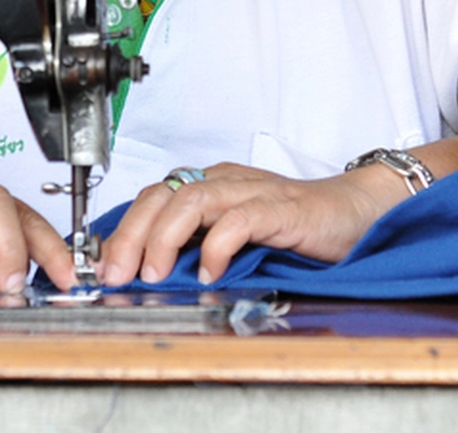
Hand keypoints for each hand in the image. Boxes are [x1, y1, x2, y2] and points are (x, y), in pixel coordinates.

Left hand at [95, 162, 398, 286]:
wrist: (356, 212)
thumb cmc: (295, 226)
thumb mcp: (235, 237)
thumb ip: (197, 247)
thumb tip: (148, 276)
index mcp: (208, 186)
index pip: (151, 199)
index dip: (121, 231)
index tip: (101, 267)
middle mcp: (225, 182)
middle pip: (163, 195)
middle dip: (131, 235)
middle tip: (115, 274)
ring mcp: (253, 192)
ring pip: (192, 199)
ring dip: (165, 237)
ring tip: (153, 273)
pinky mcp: (283, 208)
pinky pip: (241, 219)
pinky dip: (219, 244)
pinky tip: (210, 271)